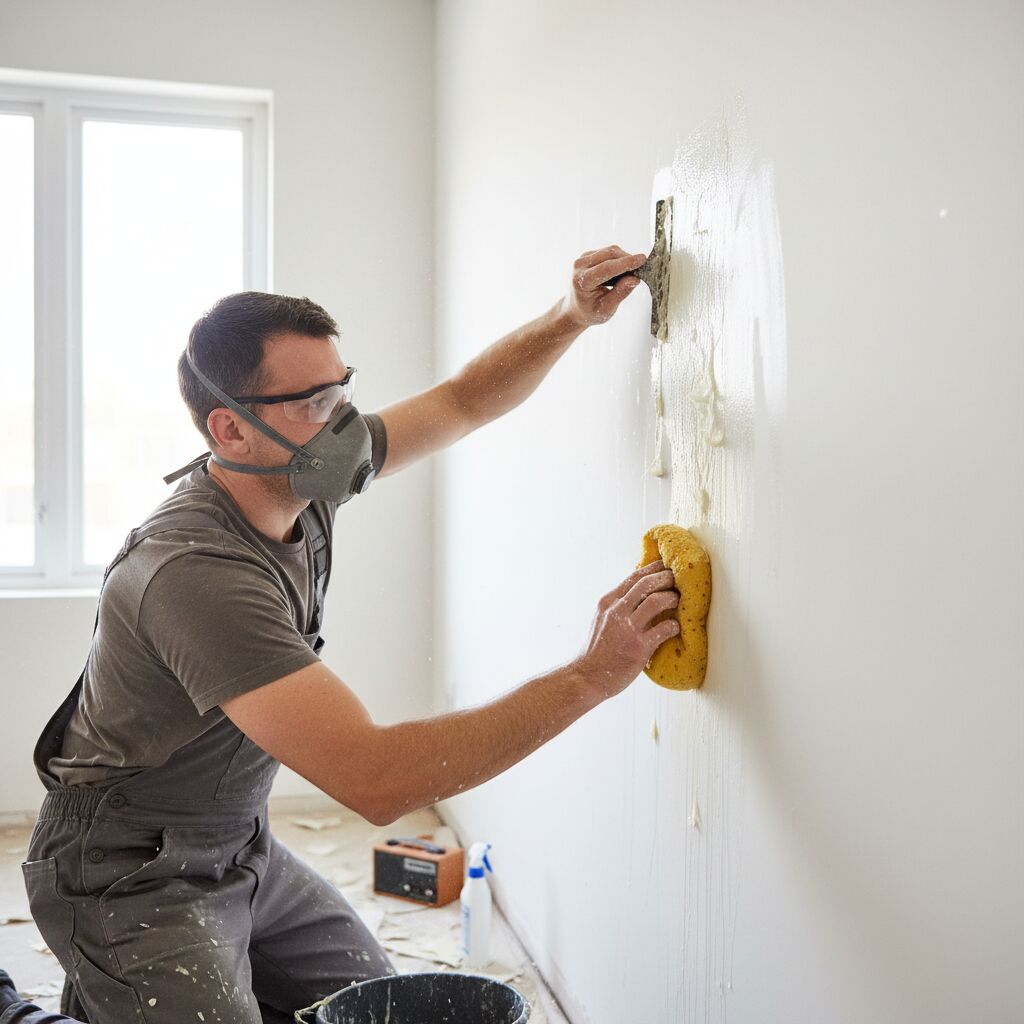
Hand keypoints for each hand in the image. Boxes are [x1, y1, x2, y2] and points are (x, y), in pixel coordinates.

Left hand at [563, 245, 646, 327]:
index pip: (607, 268)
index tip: (642, 259)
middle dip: (628, 259)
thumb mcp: (606, 309)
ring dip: (624, 259)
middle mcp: (580, 266)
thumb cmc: (590, 312)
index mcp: (582, 281)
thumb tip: (635, 279)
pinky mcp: (588, 255)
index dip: (626, 263)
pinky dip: (619, 259)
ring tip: (631, 274)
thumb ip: (620, 294)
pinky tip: (622, 271)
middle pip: (609, 255)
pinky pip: (608, 252)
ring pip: (610, 251)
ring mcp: (583, 258)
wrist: (576, 309)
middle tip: (641, 270)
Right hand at [576, 560, 680, 699]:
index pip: (634, 577)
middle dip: (666, 578)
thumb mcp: (602, 621)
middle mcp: (616, 611)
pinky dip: (674, 625)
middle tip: (679, 579)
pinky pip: (664, 628)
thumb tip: (641, 595)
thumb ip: (618, 607)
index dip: (654, 568)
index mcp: (607, 603)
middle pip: (647, 584)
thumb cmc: (597, 651)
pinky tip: (676, 627)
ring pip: (656, 601)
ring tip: (679, 600)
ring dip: (672, 598)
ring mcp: (627, 629)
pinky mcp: (638, 647)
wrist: (586, 677)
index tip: (667, 565)